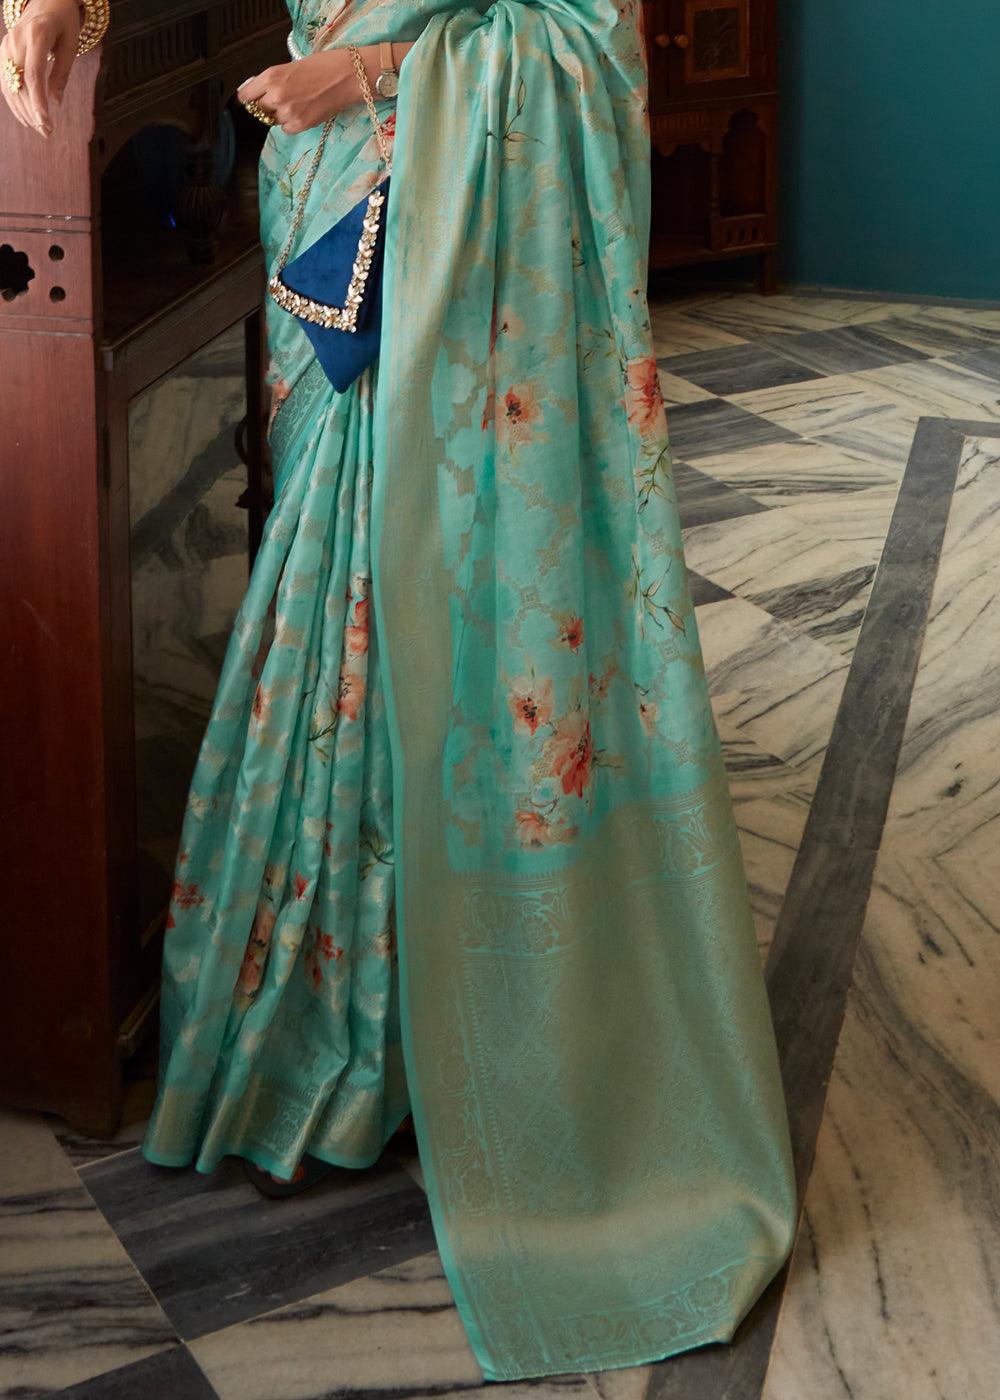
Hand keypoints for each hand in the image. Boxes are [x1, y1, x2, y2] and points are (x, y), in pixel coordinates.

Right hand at [1, 0, 80, 136]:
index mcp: (36, 35)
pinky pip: (6, 80)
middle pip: (20, 83)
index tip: (46, 124)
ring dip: (23, 110)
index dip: (38, 103)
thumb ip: (62, 74)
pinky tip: (26, 116)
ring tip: (40, 129)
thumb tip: (55, 103)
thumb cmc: (63, 22)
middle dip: (33, 112)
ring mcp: (7, 44)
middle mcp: (17, 39)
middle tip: (48, 133)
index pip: (34, 75)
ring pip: (10, 84)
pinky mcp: (4, 50)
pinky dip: (14, 100)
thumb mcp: (70, 45)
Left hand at [238, 44, 410, 136]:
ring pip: (274, 120)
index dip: (248, 98)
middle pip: (259, 109)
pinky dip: (291, 123)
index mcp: (271, 76)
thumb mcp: (291, 66)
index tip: (250, 100)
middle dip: (266, 106)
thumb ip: (274, 80)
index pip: (246, 95)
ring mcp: (288, 112)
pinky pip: (286, 129)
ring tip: (298, 103)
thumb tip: (261, 92)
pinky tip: (304, 112)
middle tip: (281, 100)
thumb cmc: (324, 65)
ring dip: (281, 114)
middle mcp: (276, 96)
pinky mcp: (300, 125)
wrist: (348, 76)